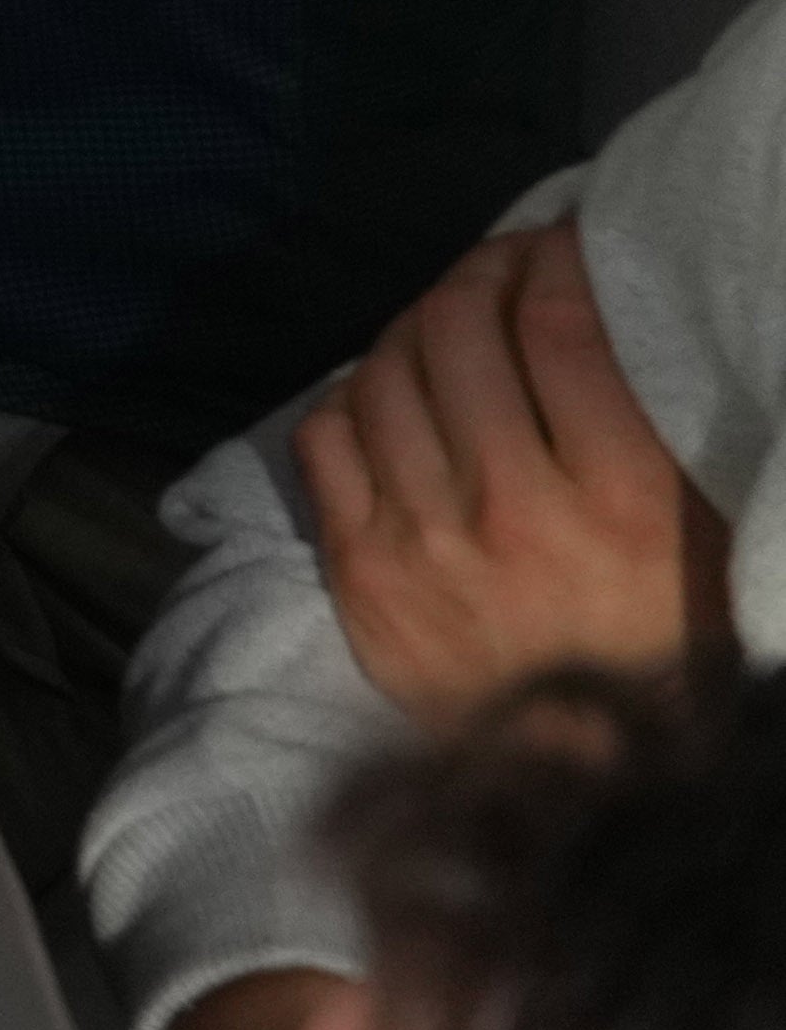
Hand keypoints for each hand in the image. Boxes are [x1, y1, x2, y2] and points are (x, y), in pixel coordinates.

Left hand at [294, 225, 732, 731]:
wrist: (592, 783)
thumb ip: (657, 426)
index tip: (555, 246)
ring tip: (446, 329)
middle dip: (478, 277)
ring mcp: (421, 541)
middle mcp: (511, 509)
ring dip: (414, 329)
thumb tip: (609, 306)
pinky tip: (391, 398)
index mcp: (622, 499)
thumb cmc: (669, 647)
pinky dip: (353, 398)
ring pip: (384, 372)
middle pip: (457, 331)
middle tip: (498, 274)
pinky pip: (326, 438)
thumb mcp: (702, 533)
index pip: (558, 325)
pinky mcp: (358, 574)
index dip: (549, 260)